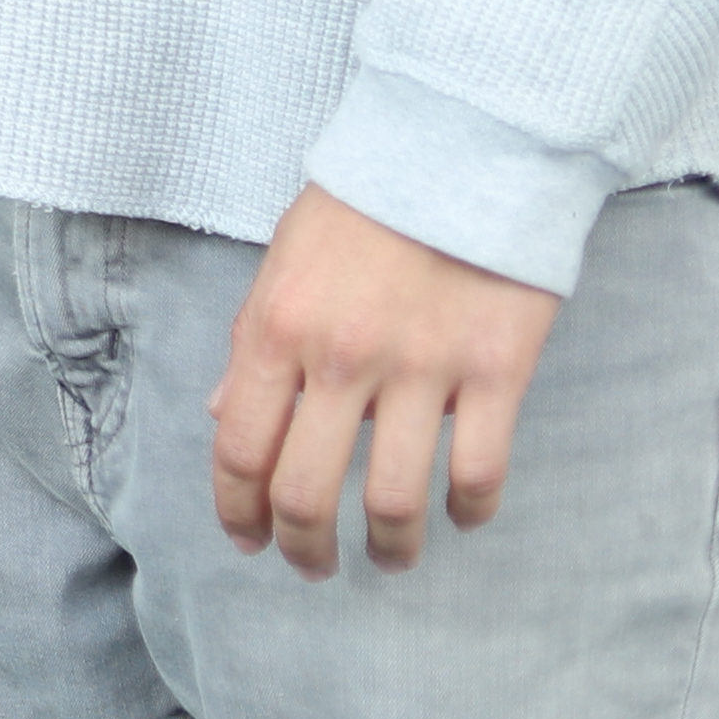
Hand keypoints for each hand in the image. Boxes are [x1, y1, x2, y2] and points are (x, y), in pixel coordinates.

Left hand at [212, 184, 559, 575]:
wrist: (458, 152)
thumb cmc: (360, 210)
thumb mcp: (282, 265)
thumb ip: (251, 345)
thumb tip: (221, 417)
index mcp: (276, 329)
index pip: (239, 448)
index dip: (238, 511)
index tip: (249, 541)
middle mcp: (341, 359)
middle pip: (306, 490)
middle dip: (303, 546)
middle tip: (313, 567)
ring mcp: (422, 369)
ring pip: (393, 499)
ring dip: (390, 548)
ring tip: (391, 559)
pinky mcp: (496, 371)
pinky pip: (480, 470)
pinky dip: (469, 510)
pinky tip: (462, 518)